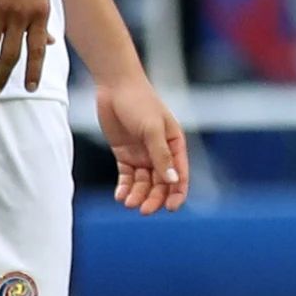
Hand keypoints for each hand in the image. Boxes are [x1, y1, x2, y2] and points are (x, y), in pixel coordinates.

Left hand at [99, 76, 190, 212]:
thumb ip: (161, 155)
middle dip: (154, 198)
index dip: (177, 193)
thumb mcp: (152, 129)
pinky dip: (124, 187)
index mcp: (174, 144)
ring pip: (143, 183)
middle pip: (161, 183)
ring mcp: (142, 154)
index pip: (180, 175)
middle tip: (143, 210)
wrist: (114, 85)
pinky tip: (120, 195)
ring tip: (128, 202)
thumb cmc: (139, 102)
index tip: (170, 208)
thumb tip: (173, 181)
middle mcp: (160, 152)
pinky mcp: (124, 154)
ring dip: (137, 194)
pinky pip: (127, 176)